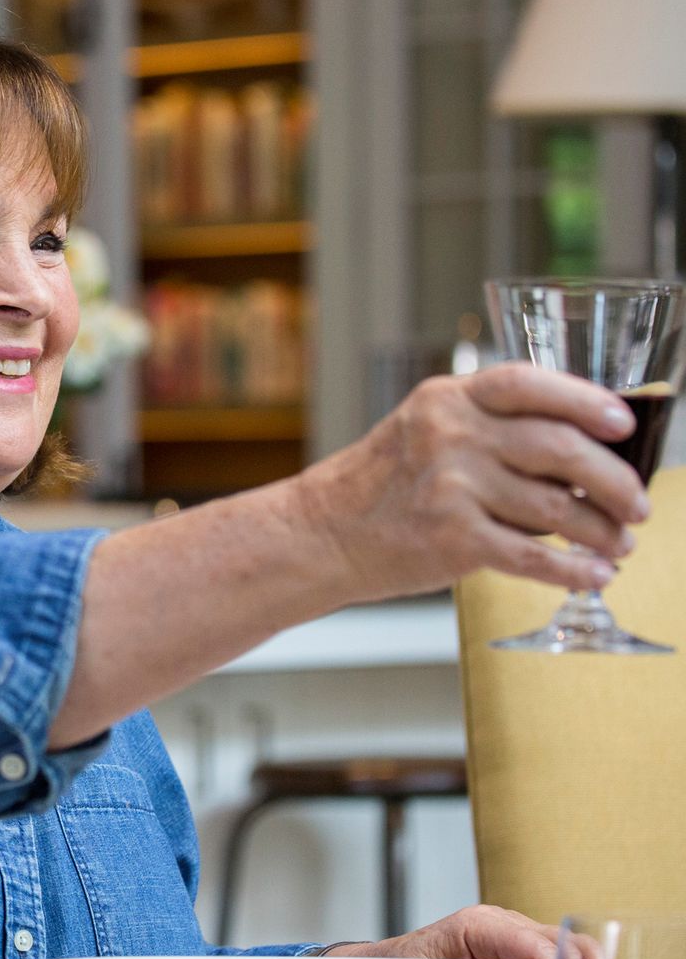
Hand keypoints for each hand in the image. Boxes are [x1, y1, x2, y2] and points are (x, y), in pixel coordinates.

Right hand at [295, 364, 649, 599]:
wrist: (321, 533)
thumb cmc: (380, 487)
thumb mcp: (423, 431)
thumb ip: (489, 430)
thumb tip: (583, 454)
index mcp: (447, 400)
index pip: (529, 383)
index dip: (585, 399)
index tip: (623, 423)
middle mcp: (450, 436)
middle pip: (559, 447)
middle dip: (614, 480)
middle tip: (637, 504)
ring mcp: (450, 487)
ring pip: (556, 507)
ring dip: (602, 532)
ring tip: (620, 544)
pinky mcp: (451, 539)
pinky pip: (532, 556)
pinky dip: (573, 570)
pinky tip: (592, 575)